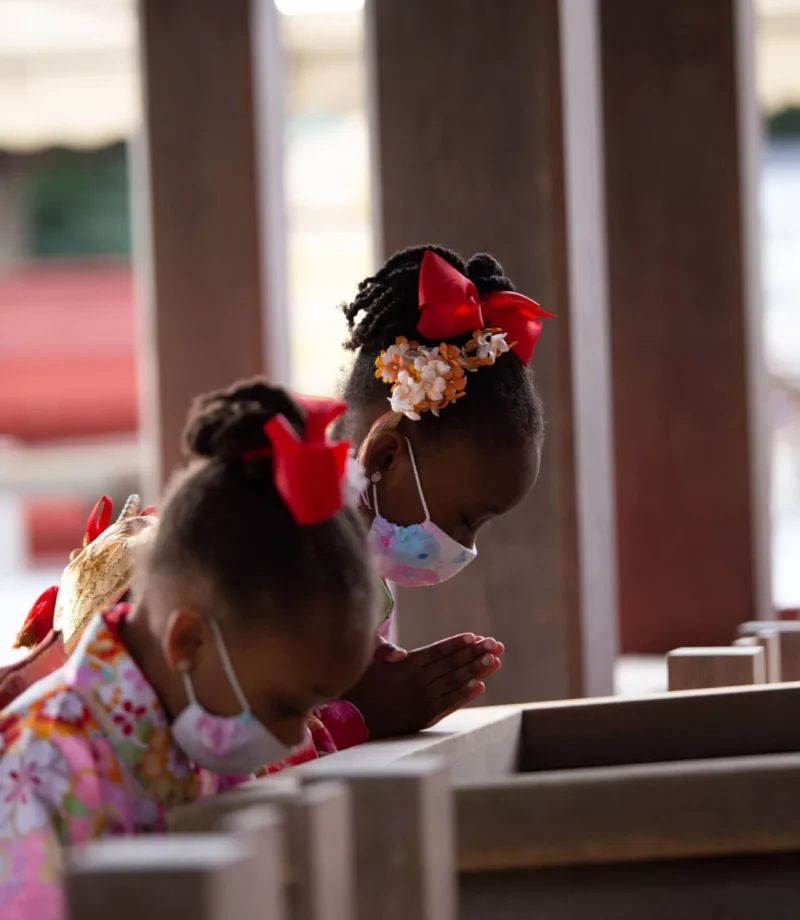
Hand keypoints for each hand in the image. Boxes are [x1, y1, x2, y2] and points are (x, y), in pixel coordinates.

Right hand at [343, 633, 503, 738]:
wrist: (350, 720)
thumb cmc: (358, 683)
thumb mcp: (365, 659)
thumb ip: (383, 650)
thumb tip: (401, 653)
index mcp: (404, 666)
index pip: (437, 652)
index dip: (457, 644)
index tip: (475, 636)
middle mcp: (416, 682)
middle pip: (451, 665)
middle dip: (474, 653)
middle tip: (495, 645)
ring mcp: (421, 701)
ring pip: (454, 683)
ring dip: (475, 671)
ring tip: (494, 661)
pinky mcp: (422, 718)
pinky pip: (447, 705)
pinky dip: (464, 695)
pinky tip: (479, 687)